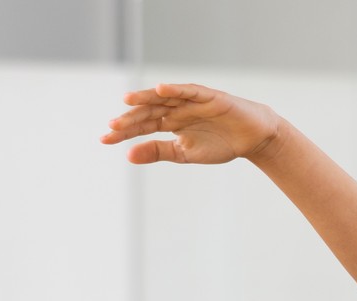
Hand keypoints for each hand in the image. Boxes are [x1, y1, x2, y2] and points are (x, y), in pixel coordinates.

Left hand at [103, 83, 281, 165]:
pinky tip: (160, 89)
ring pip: (164, 97)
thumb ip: (158, 152)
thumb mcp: (184, 153)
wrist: (252, 139)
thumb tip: (128, 156)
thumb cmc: (220, 144)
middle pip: (148, 111)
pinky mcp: (209, 96)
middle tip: (112, 126)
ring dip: (146, 98)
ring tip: (127, 101)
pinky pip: (190, 90)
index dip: (124, 132)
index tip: (104, 140)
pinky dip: (176, 89)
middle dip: (130, 118)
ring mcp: (191, 101)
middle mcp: (176, 108)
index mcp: (170, 123)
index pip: (142, 126)